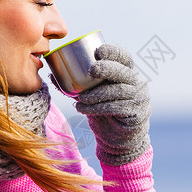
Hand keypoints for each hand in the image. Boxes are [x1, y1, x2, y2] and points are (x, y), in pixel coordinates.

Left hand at [75, 44, 150, 165]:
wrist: (118, 139)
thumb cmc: (103, 111)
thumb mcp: (91, 95)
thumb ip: (76, 85)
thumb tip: (52, 74)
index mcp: (126, 73)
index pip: (124, 57)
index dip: (113, 52)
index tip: (98, 51)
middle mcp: (136, 83)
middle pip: (124, 72)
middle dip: (108, 68)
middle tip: (91, 70)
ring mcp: (139, 99)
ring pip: (119, 91)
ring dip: (97, 93)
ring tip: (80, 98)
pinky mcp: (138, 114)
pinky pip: (119, 108)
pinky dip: (99, 108)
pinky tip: (84, 109)